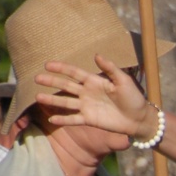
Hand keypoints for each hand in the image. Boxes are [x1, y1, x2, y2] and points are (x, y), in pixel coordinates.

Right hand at [34, 56, 156, 140]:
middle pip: (65, 86)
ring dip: (52, 101)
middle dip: (51, 82)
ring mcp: (87, 107)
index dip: (61, 68)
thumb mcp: (123, 80)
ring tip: (38, 98)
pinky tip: (51, 120)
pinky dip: (63, 119)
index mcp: (94, 81)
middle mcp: (87, 93)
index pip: (74, 73)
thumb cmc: (133, 98)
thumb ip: (110, 69)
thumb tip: (96, 55)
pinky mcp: (89, 120)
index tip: (47, 65)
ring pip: (66, 102)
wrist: (139, 118)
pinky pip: (73, 119)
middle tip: (36, 78)